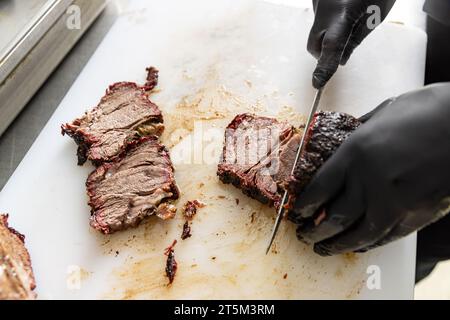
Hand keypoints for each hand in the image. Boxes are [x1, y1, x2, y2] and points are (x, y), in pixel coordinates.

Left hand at [288, 83, 449, 255]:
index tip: (297, 212)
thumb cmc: (430, 110)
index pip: (319, 188)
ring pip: (359, 234)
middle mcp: (371, 181)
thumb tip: (341, 140)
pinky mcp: (419, 214)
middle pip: (334, 216)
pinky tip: (358, 245)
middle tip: (303, 234)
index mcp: (357, 153)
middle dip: (314, 230)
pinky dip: (369, 244)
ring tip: (323, 248)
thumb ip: (358, 131)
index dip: (304, 205)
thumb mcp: (383, 112)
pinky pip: (387, 236)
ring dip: (337, 244)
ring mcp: (397, 201)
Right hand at [308, 0, 395, 87]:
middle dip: (325, 52)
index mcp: (343, 12)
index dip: (324, 68)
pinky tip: (343, 8)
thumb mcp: (375, 15)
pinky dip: (329, 19)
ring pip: (317, 30)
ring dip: (328, 33)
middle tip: (342, 47)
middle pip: (315, 44)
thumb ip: (355, 39)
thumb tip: (341, 59)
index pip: (331, 47)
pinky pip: (320, 17)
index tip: (318, 83)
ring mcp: (317, 2)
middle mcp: (324, 7)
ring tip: (350, 17)